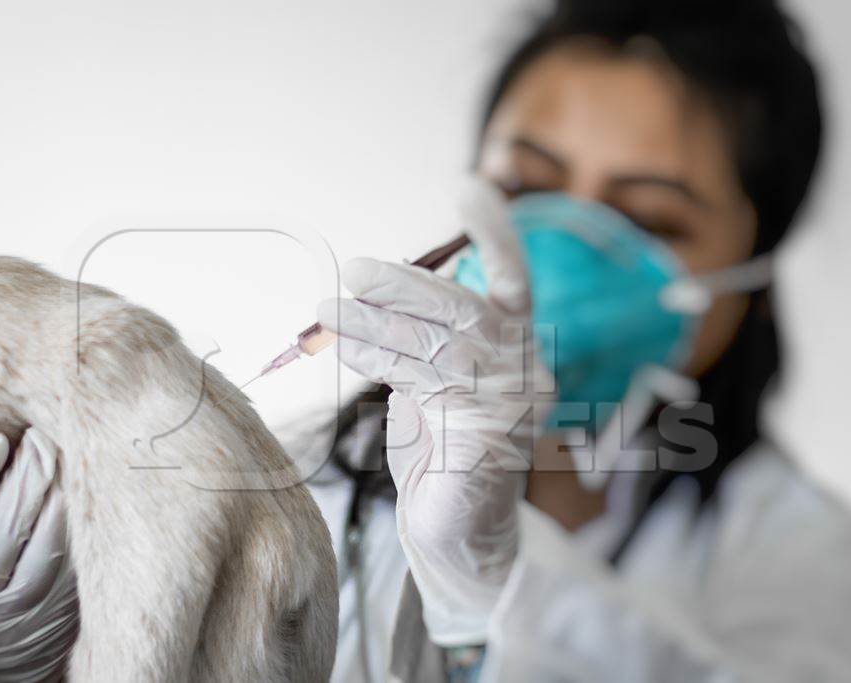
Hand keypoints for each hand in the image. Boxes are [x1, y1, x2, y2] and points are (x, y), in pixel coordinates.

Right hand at [0, 428, 78, 682]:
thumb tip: (8, 441)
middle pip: (5, 524)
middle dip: (29, 473)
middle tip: (40, 437)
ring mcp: (15, 608)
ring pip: (47, 543)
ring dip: (60, 495)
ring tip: (64, 461)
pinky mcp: (56, 613)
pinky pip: (75, 562)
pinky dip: (80, 526)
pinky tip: (84, 498)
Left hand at [317, 177, 551, 644]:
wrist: (457, 533)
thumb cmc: (441, 455)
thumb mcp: (431, 382)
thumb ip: (422, 339)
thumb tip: (373, 292)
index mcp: (514, 347)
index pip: (516, 280)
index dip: (496, 234)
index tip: (471, 187)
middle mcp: (523, 368)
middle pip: (471, 308)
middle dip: (410, 284)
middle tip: (357, 269)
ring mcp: (512, 402)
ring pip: (443, 343)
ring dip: (378, 321)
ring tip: (326, 308)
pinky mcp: (490, 433)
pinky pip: (428, 380)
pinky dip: (381, 356)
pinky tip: (346, 345)